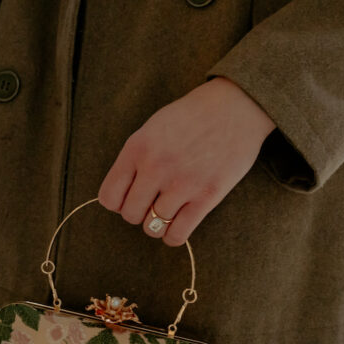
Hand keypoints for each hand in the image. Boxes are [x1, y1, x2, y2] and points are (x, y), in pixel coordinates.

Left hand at [99, 77, 275, 246]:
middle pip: (130, 214)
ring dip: (157, 224)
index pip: (109, 196)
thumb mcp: (152, 128)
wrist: (234, 108)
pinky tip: (177, 225)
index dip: (118, 202)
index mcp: (137, 148)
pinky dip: (173, 236)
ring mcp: (181, 183)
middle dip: (138, 213)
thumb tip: (121, 195)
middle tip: (152, 203)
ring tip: (168, 211)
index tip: (130, 197)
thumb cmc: (191, 118)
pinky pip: (178, 234)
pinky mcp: (207, 196)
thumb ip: (135, 158)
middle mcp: (156, 167)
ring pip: (152, 226)